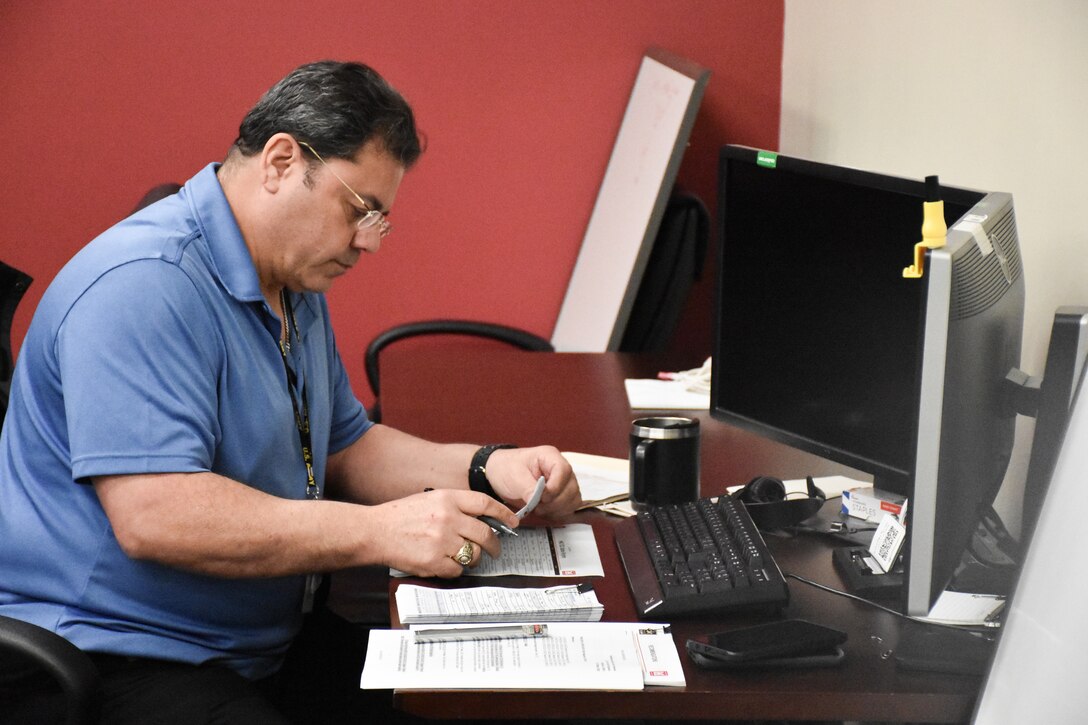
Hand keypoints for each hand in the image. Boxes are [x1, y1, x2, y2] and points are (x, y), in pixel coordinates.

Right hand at [372, 489, 519, 577]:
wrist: (375, 531)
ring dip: (474, 558)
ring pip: (473, 554)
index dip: (503, 513)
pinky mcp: (433, 561)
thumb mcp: (430, 500)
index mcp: (447, 498)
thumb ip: (456, 506)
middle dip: (494, 544)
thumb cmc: (401, 516)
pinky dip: (455, 569)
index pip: (485, 504)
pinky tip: (445, 563)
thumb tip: (483, 518)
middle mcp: (447, 518)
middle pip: (485, 533)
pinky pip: (457, 569)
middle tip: (495, 549)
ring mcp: (441, 540)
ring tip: (465, 557)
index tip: (513, 522)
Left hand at [485, 446, 581, 517]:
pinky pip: (570, 507)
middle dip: (555, 502)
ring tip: (539, 509)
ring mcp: (563, 482)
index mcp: (550, 457)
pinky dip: (559, 513)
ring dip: (557, 509)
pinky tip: (545, 512)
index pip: (564, 471)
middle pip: (572, 488)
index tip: (542, 497)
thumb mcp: (514, 476)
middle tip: (537, 506)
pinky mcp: (562, 495)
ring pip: (573, 500)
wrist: (499, 474)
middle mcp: (561, 469)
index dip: (555, 487)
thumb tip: (538, 500)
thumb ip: (528, 488)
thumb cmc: (506, 468)